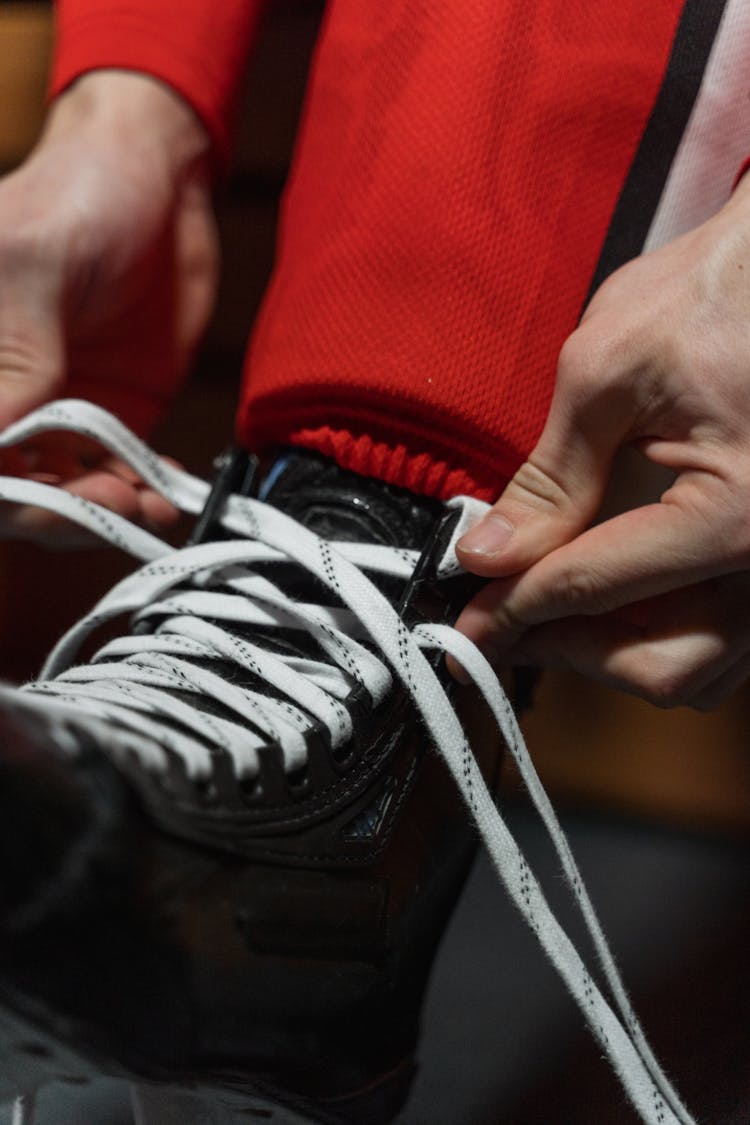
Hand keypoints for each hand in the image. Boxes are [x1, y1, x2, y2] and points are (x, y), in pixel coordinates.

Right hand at [0, 71, 218, 545]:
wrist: (158, 183)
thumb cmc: (78, 194)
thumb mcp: (36, 261)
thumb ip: (19, 350)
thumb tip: (2, 440)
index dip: (2, 487)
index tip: (38, 496)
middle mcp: (2, 395)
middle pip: (7, 488)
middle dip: (56, 511)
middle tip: (116, 503)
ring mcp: (52, 414)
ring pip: (59, 498)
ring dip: (102, 515)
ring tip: (149, 504)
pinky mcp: (110, 420)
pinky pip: (114, 479)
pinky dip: (139, 497)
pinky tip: (165, 493)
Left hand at [455, 175, 749, 708]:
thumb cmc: (720, 290)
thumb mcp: (608, 373)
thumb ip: (548, 481)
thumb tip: (490, 552)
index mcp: (737, 516)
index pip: (595, 588)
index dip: (513, 611)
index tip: (465, 626)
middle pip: (663, 667)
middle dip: (571, 652)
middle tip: (503, 623)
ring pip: (700, 669)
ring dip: (616, 654)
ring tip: (549, 610)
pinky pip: (725, 639)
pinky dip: (660, 633)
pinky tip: (610, 598)